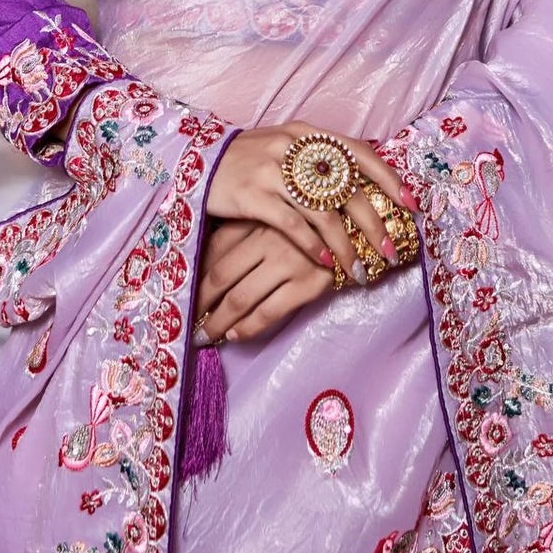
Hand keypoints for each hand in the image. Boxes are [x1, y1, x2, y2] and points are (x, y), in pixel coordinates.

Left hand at [195, 220, 335, 344]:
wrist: (368, 226)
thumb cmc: (317, 223)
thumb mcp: (278, 216)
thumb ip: (245, 231)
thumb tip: (207, 262)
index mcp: (259, 216)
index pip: (215, 249)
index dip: (197, 276)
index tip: (185, 295)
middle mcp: (269, 237)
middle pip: (221, 276)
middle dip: (201, 303)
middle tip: (190, 322)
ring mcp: (289, 261)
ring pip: (240, 298)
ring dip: (219, 322)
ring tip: (207, 336)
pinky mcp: (309, 284)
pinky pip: (269, 312)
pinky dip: (248, 327)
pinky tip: (236, 335)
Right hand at [205, 125, 416, 284]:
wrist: (199, 162)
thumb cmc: (251, 160)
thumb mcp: (287, 148)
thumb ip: (321, 159)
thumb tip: (366, 183)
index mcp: (308, 133)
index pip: (360, 152)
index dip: (389, 178)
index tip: (411, 204)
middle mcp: (294, 147)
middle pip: (348, 188)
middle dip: (374, 224)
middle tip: (392, 251)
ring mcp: (273, 170)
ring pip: (323, 212)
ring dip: (346, 245)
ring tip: (359, 270)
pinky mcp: (253, 194)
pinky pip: (292, 225)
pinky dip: (313, 246)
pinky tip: (325, 263)